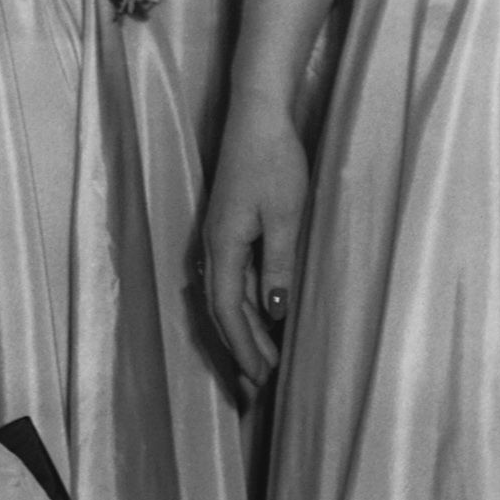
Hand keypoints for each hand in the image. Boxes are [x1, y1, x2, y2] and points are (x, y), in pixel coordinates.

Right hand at [200, 100, 309, 390]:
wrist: (257, 116)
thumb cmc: (273, 161)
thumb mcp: (285, 215)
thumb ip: (277, 265)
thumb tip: (273, 311)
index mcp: (223, 249)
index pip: (227, 312)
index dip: (242, 347)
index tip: (258, 376)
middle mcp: (214, 250)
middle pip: (222, 312)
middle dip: (240, 349)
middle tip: (260, 382)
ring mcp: (220, 241)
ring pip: (227, 299)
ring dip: (244, 331)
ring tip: (265, 358)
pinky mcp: (230, 231)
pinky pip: (234, 281)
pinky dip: (246, 306)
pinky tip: (263, 317)